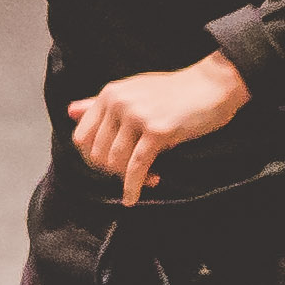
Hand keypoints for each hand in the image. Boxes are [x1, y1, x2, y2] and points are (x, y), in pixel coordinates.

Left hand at [66, 54, 248, 202]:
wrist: (214, 86)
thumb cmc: (175, 92)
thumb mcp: (133, 92)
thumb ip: (100, 104)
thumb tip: (70, 112)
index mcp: (109, 94)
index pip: (82, 138)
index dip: (93, 159)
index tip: (110, 167)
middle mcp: (119, 103)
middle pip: (98, 154)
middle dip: (113, 171)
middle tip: (133, 175)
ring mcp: (137, 116)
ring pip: (116, 162)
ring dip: (128, 179)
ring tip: (147, 179)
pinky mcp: (158, 131)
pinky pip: (137, 167)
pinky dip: (133, 186)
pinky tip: (133, 198)